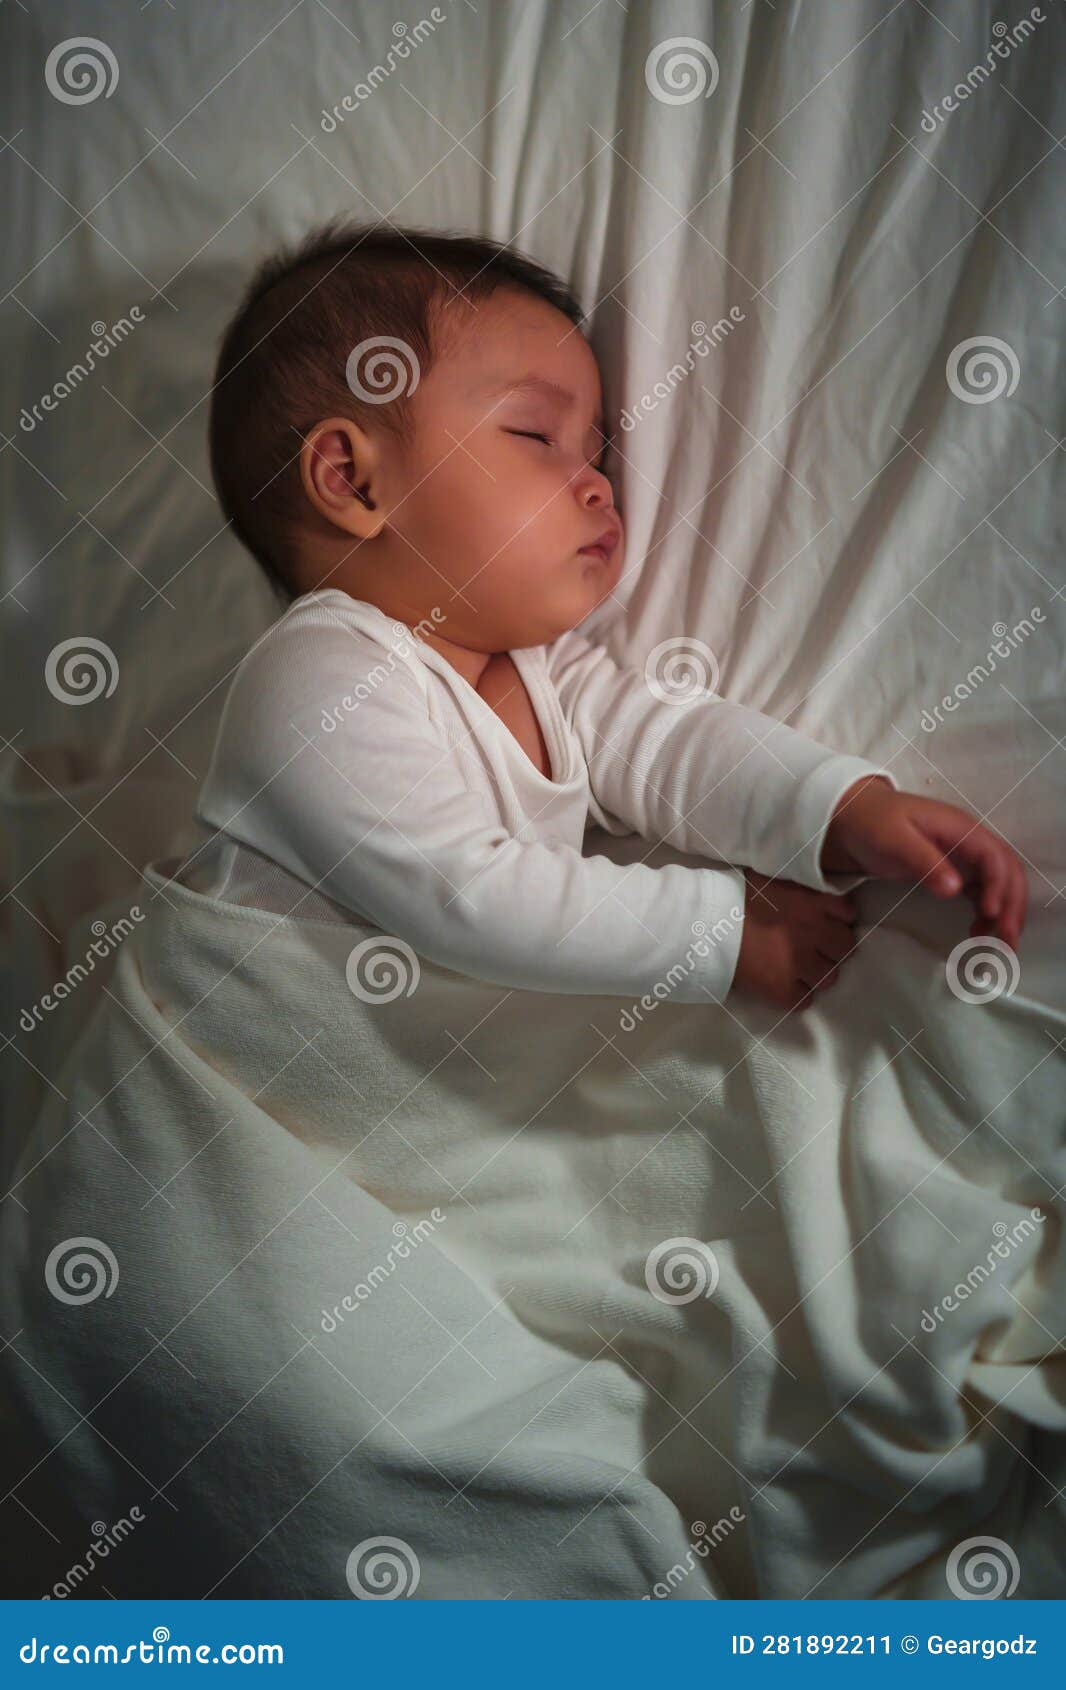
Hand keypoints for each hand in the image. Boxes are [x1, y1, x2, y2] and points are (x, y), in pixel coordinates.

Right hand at [731, 869, 858, 1011]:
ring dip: (815, 974)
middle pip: (845, 949)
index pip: (848, 914)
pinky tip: (782, 985)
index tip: (824, 923)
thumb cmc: (732, 895)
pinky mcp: (784, 990)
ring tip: (796, 969)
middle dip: (832, 949)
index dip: (837, 920)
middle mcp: (816, 933)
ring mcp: (802, 964)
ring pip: (829, 978)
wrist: (704, 924)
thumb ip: (797, 886)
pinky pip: (805, 1000)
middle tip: (812, 949)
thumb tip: (809, 889)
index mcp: (813, 902)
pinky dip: (796, 994)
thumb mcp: (771, 877)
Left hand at [821, 776, 1027, 948]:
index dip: (998, 885)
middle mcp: (969, 842)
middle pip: (1007, 872)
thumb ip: (923, 862)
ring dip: (1005, 913)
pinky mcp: (954, 869)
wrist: (852, 819)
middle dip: (1012, 905)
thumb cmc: (872, 825)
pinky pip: (981, 891)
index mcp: (960, 829)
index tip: (990, 914)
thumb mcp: (893, 840)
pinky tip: (978, 931)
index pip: (994, 857)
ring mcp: (964, 856)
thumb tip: (956, 889)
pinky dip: (987, 913)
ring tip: (998, 945)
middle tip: (1007, 940)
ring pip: (999, 884)